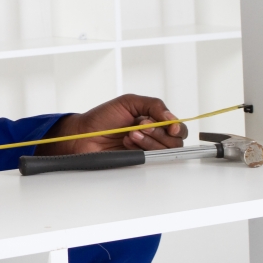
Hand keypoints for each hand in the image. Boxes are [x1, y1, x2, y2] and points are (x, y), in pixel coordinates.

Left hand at [40, 94, 186, 155]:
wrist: (84, 134)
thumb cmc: (103, 118)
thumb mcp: (129, 102)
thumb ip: (153, 105)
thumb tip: (171, 117)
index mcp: (153, 120)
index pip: (177, 127)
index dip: (177, 127)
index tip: (170, 127)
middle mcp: (152, 136)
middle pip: (175, 141)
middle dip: (159, 132)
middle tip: (141, 126)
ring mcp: (145, 150)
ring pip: (164, 151)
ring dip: (148, 140)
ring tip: (130, 134)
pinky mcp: (138, 161)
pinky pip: (150, 160)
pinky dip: (140, 149)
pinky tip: (127, 143)